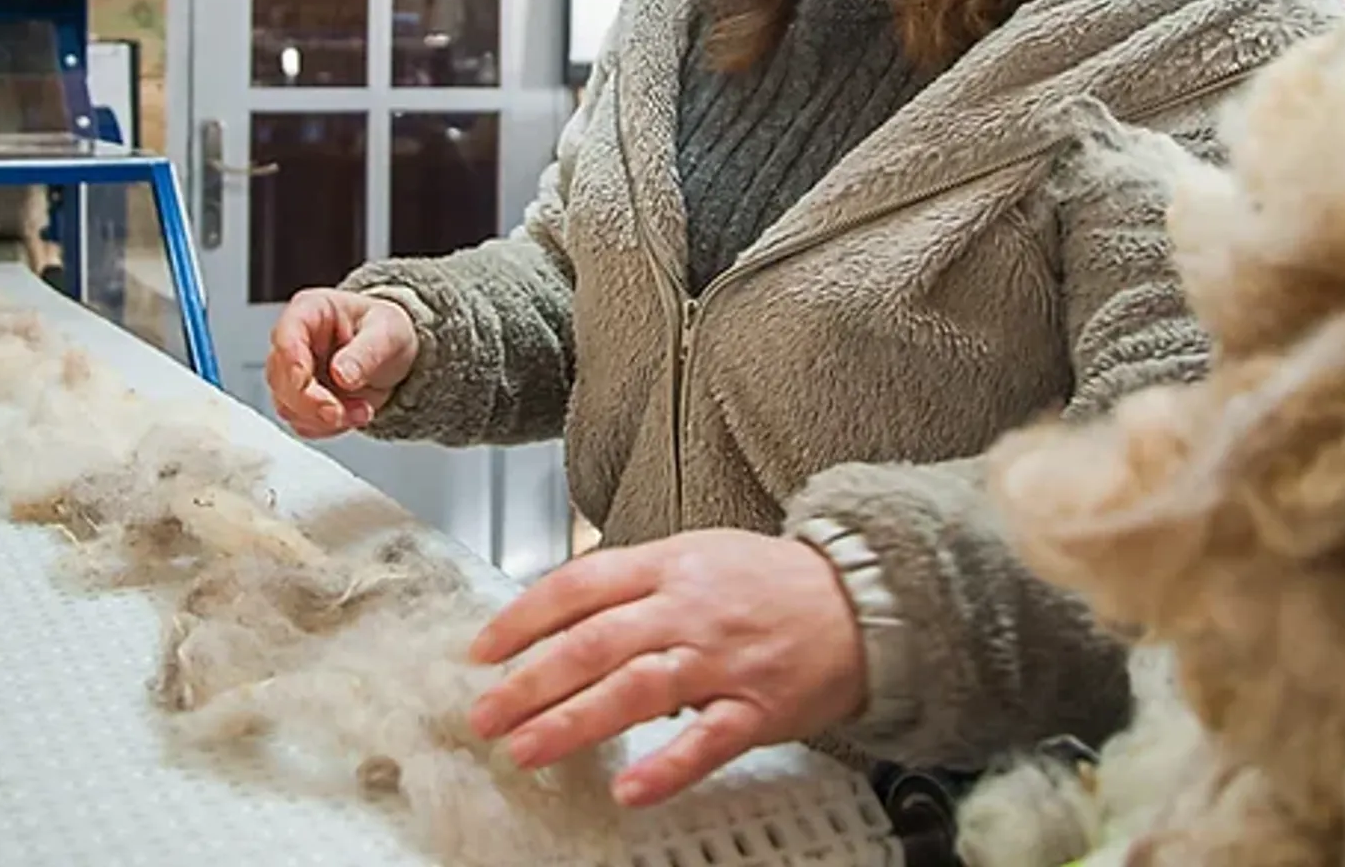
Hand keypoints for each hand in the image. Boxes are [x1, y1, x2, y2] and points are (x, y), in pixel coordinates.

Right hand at [264, 289, 417, 437]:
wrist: (394, 354)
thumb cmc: (384, 331)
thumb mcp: (387, 332)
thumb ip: (366, 352)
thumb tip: (341, 374)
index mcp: (310, 311)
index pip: (286, 333)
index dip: (290, 360)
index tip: (303, 382)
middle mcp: (295, 342)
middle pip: (281, 377)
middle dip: (310, 401)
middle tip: (339, 411)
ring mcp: (294, 373)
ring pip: (288, 405)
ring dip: (324, 418)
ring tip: (362, 410)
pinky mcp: (301, 400)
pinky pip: (302, 422)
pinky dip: (328, 427)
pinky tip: (353, 414)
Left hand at [466, 529, 866, 807]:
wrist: (861, 599)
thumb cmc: (768, 579)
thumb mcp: (696, 554)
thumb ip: (634, 581)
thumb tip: (565, 610)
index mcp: (668, 566)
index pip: (580, 585)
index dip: (525, 617)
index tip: (483, 650)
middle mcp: (688, 608)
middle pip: (595, 643)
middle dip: (531, 681)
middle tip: (485, 715)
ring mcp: (722, 660)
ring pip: (636, 690)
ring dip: (574, 722)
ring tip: (526, 750)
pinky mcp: (758, 708)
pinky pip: (706, 742)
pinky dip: (667, 767)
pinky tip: (630, 791)